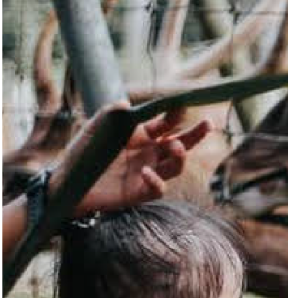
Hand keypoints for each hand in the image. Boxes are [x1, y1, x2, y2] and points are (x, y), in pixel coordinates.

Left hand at [64, 105, 213, 213]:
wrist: (69, 183)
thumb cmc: (82, 154)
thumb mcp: (93, 130)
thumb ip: (107, 115)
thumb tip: (125, 103)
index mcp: (142, 137)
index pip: (165, 125)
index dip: (174, 115)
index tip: (181, 104)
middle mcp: (149, 155)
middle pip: (181, 144)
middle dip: (196, 135)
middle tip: (208, 124)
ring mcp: (148, 174)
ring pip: (176, 166)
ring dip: (181, 157)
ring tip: (176, 147)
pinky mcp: (140, 193)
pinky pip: (158, 188)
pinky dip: (157, 181)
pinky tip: (148, 172)